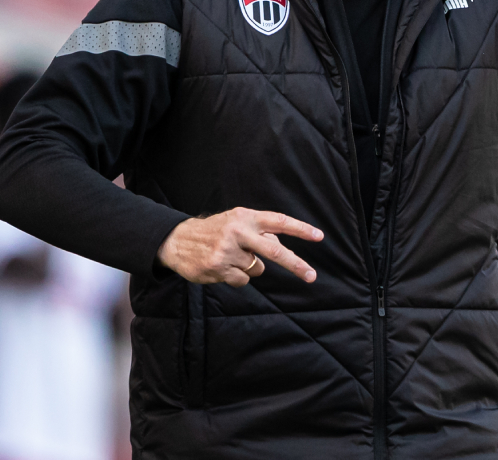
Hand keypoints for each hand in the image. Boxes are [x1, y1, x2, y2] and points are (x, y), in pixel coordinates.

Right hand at [157, 208, 323, 286]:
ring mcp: (227, 251)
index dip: (300, 229)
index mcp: (245, 217)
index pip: (279, 221)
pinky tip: (222, 267)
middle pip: (274, 251)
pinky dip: (236, 277)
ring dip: (249, 267)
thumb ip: (259, 232)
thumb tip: (281, 249)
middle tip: (311, 276)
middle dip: (295, 264)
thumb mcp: (236, 222)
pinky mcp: (218, 268)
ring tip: (230, 257)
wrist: (178, 240)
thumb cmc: (215, 231)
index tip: (319, 236)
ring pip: (257, 269)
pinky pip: (242, 280)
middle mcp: (238, 232)